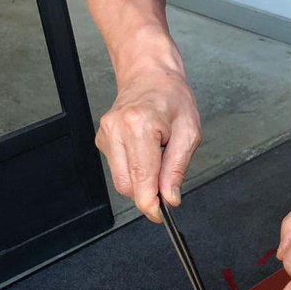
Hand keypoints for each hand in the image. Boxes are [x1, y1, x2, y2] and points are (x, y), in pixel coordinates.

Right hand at [96, 69, 200, 221]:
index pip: (140, 179)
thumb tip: (169, 198)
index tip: (161, 215)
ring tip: (158, 157)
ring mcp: (105, 133)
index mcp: (139, 125)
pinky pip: (118, 167)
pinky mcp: (101, 138)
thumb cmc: (172, 97)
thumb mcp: (189, 132)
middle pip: (127, 185)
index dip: (150, 204)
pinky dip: (134, 169)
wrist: (150, 75)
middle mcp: (116, 129)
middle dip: (148, 193)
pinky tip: (145, 151)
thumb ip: (177, 168)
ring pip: (121, 180)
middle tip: (168, 185)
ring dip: (141, 180)